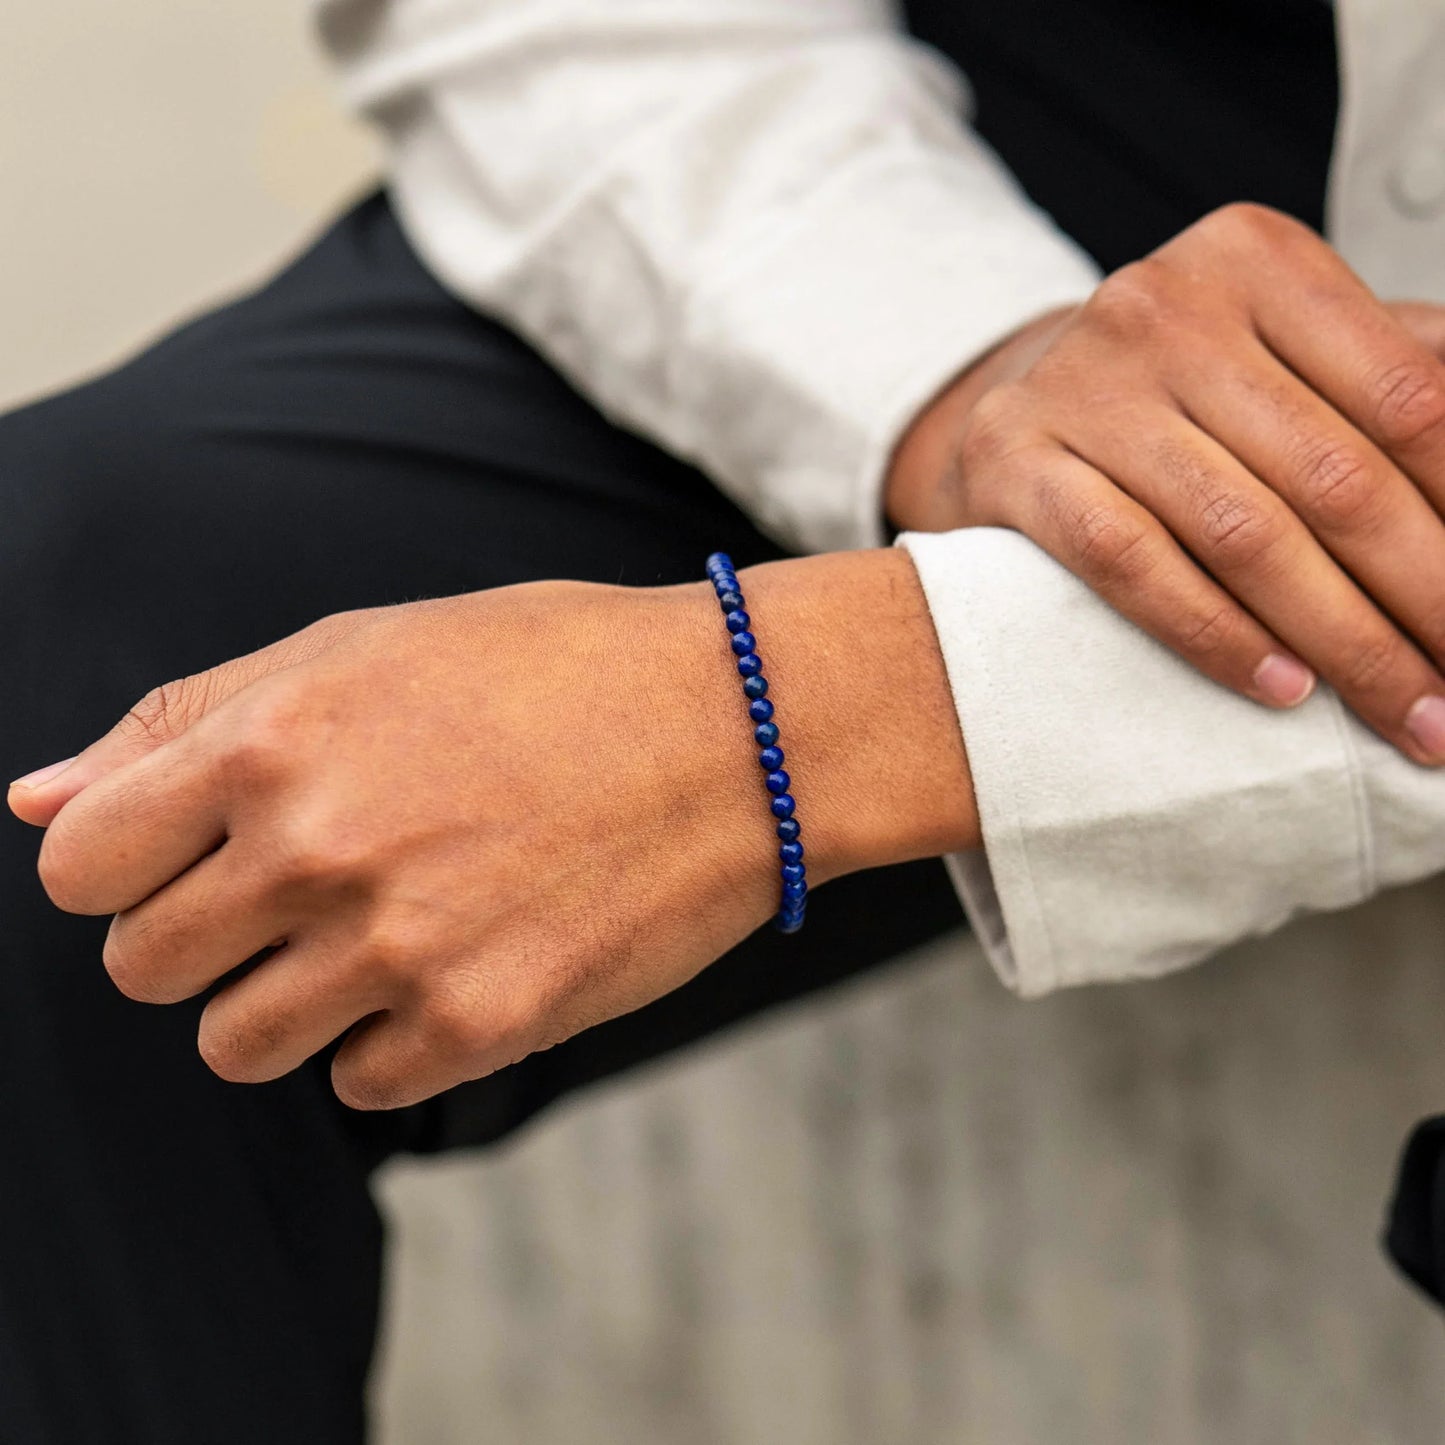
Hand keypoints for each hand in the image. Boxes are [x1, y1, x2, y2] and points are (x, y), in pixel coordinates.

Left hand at [9, 552, 974, 1108]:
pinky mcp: (481, 1026)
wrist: (739, 730)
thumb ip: (185, 723)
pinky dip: (388, 1036)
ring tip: (385, 924)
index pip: (79, 868)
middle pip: (143, 968)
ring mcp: (401, 950)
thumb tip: (33, 801)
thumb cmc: (552, 669)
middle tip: (310, 882)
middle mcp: (321, 851)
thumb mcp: (363, 648)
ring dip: (289, 996)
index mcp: (274, 741)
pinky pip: (355, 1083)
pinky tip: (459, 958)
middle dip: (206, 931)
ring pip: (237, 1044)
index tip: (192, 853)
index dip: (125, 863)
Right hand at [887, 202, 1444, 764]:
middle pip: (1333, 477)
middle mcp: (1163, 307)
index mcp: (1256, 260)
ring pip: (1240, 532)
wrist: (1020, 400)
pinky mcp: (1013, 460)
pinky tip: (1281, 686)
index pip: (1407, 398)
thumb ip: (1399, 383)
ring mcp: (1079, 385)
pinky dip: (1214, 633)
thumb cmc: (1178, 389)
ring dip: (1341, 640)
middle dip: (1421, 595)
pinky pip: (1130, 562)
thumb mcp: (1290, 352)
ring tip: (1401, 709)